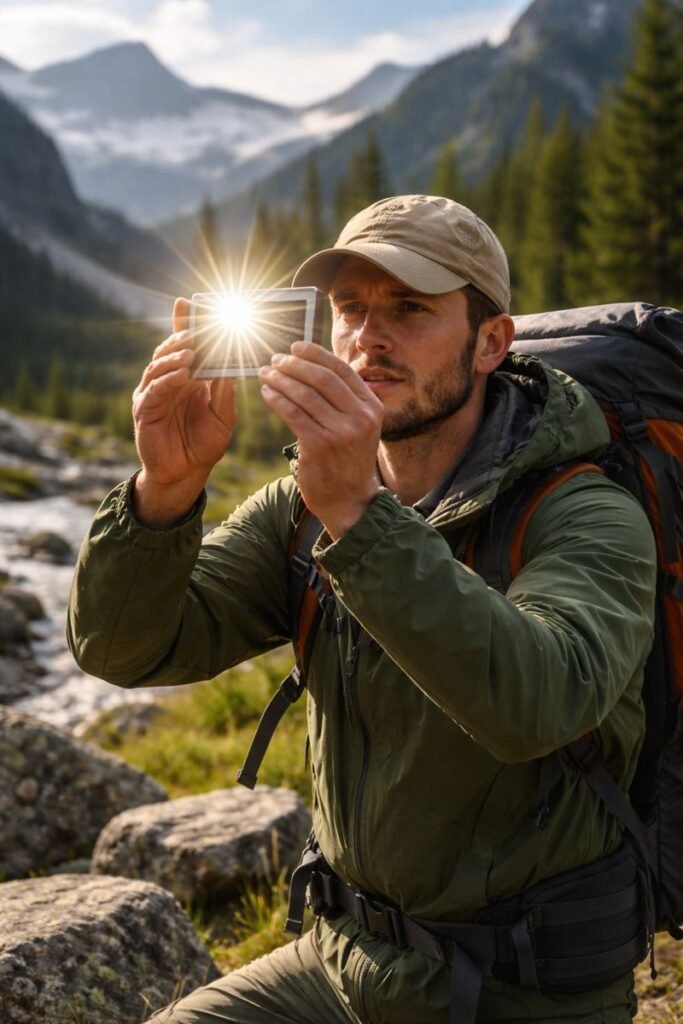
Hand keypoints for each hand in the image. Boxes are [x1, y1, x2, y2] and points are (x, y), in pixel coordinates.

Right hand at [132, 297, 236, 525]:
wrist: (187, 473)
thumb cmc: (205, 444)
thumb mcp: (223, 417)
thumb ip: (225, 392)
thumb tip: (231, 365)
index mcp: (188, 378)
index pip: (184, 345)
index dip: (184, 324)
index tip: (188, 303)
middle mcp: (168, 382)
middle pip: (169, 350)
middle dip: (182, 337)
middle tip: (196, 330)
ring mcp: (153, 394)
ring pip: (159, 366)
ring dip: (174, 357)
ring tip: (191, 351)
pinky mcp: (144, 410)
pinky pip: (153, 390)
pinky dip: (167, 380)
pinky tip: (181, 375)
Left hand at [258, 343, 382, 538]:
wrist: (350, 501)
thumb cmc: (348, 460)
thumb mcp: (359, 427)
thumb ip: (345, 400)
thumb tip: (314, 365)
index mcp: (373, 408)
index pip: (342, 370)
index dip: (316, 354)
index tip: (295, 347)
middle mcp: (361, 418)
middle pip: (322, 378)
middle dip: (294, 365)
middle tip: (276, 359)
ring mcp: (341, 433)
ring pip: (304, 394)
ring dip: (280, 380)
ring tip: (266, 374)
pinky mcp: (320, 446)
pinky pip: (293, 414)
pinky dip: (277, 400)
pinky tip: (267, 394)